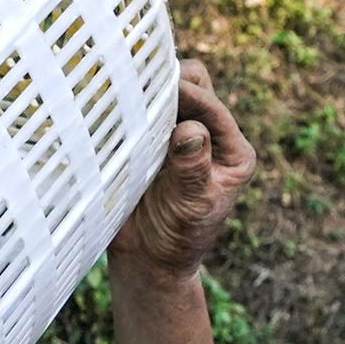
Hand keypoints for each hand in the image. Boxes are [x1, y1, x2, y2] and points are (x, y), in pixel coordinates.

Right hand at [109, 59, 257, 281]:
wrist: (148, 262)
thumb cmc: (177, 240)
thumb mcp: (191, 207)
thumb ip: (192, 169)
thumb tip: (190, 129)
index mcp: (232, 152)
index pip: (213, 109)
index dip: (190, 94)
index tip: (163, 86)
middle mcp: (209, 137)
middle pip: (195, 86)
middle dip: (170, 81)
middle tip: (140, 84)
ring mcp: (178, 136)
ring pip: (167, 93)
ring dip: (149, 90)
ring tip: (125, 89)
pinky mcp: (151, 141)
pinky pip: (142, 111)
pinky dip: (130, 104)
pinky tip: (112, 104)